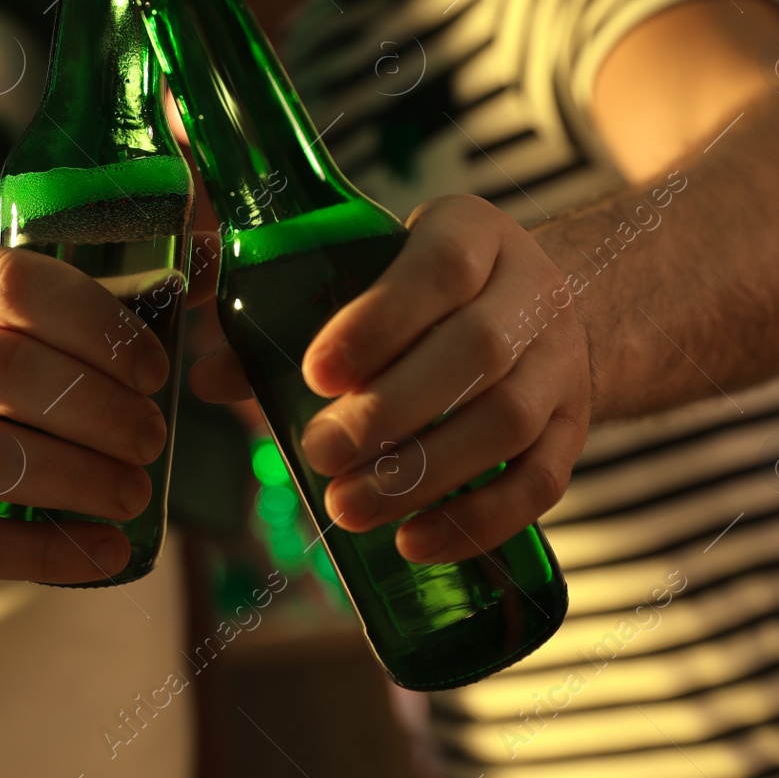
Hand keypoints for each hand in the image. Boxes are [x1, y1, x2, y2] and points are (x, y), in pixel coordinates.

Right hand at [0, 236, 219, 599]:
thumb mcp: (10, 351)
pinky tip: (102, 552)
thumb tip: (211, 269)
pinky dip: (49, 552)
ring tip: (134, 495)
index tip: (156, 370)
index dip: (96, 324)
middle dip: (96, 408)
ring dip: (77, 477)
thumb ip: (91, 317)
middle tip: (154, 440)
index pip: (10, 281)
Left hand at [192, 196, 588, 562]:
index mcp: (474, 233)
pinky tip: (414, 544)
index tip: (315, 373)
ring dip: (426, 474)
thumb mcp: (371, 275)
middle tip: (319, 454)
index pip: (439, 268)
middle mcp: (532, 291)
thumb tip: (202, 378)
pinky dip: (479, 520)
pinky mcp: (576, 427)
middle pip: (477, 351)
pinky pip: (543, 481)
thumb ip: (285, 321)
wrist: (536, 310)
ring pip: (509, 421)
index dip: (378, 322)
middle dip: (391, 411)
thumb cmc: (426, 294)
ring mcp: (562, 363)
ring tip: (348, 509)